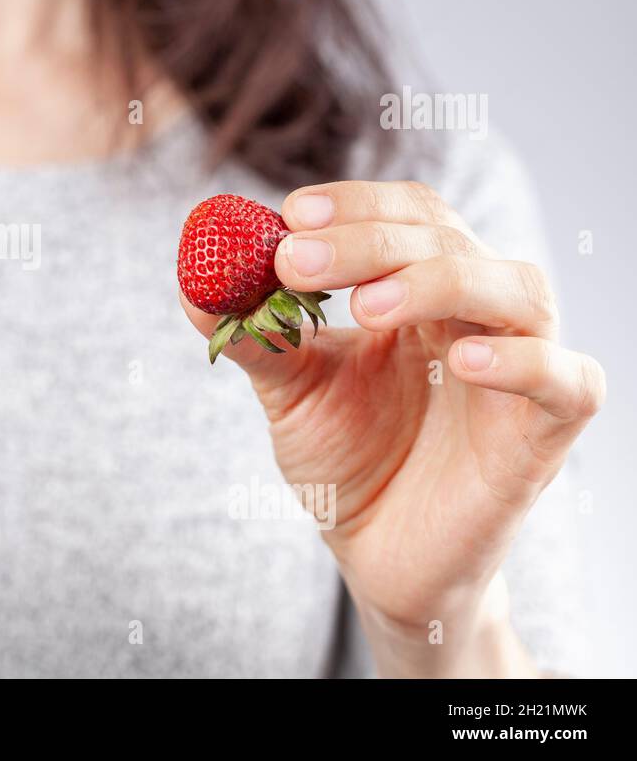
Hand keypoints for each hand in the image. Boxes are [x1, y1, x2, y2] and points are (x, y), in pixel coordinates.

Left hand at [181, 180, 604, 675]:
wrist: (378, 557)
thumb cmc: (347, 461)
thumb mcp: (291, 391)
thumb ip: (257, 336)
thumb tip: (193, 283)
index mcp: (423, 292)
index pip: (411, 215)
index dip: (358, 204)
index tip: (292, 213)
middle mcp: (478, 317)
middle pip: (450, 240)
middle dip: (370, 240)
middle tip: (295, 259)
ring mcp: (519, 372)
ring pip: (517, 289)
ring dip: (439, 281)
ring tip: (366, 307)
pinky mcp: (545, 434)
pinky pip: (566, 381)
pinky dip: (521, 361)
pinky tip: (458, 362)